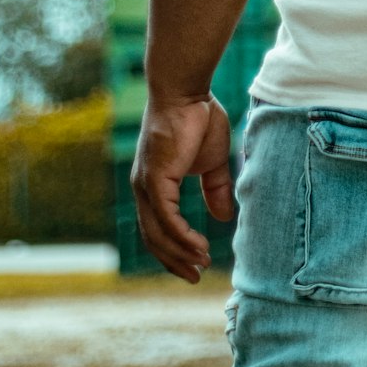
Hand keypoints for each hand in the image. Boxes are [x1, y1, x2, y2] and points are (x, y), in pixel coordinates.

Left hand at [130, 93, 234, 282]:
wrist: (186, 91)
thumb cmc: (198, 118)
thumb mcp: (211, 161)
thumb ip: (215, 188)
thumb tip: (224, 217)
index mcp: (153, 184)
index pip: (157, 228)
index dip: (174, 249)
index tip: (193, 264)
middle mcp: (142, 189)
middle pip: (154, 238)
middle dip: (174, 260)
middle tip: (195, 275)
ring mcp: (146, 185)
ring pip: (158, 233)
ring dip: (180, 253)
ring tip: (201, 264)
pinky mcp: (155, 180)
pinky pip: (166, 219)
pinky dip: (182, 237)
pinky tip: (199, 247)